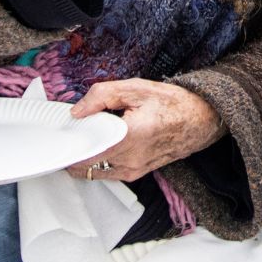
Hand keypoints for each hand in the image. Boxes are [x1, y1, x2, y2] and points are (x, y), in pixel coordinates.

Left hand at [66, 79, 225, 181]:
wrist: (201, 120)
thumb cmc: (173, 103)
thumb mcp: (136, 88)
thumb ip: (101, 95)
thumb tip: (77, 111)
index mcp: (131, 135)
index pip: (87, 148)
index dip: (68, 141)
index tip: (59, 131)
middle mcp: (131, 159)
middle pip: (85, 162)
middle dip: (72, 148)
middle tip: (68, 131)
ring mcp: (133, 170)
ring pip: (93, 170)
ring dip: (82, 157)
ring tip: (83, 136)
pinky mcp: (136, 174)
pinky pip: (106, 172)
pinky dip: (96, 161)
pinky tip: (97, 145)